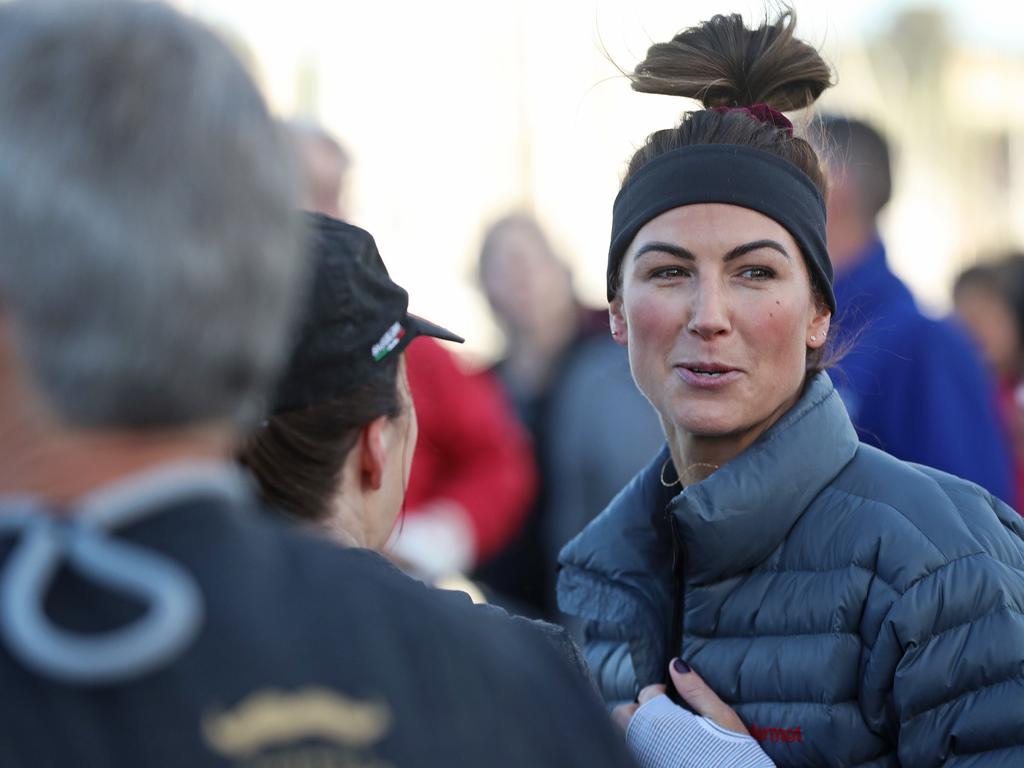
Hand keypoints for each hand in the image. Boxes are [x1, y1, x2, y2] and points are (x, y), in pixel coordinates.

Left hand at [613, 659, 773, 767]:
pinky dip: (643, 748)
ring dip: (637, 730)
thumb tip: (675, 665)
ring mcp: (648, 758)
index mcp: (663, 721)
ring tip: (662, 734)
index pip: (646, 694)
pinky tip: (665, 750)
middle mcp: (648, 741)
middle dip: (638, 710)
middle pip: (623, 715)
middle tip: (660, 713)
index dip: (658, 692)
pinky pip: (637, 753)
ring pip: (626, 737)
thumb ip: (696, 690)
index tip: (669, 696)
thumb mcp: (721, 718)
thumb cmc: (734, 755)